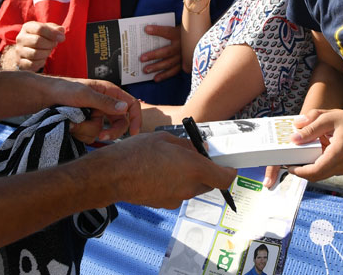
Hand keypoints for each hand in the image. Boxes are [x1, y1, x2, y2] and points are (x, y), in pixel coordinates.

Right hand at [12, 21, 64, 71]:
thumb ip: (56, 29)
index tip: (62, 38)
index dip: (53, 33)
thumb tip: (61, 31)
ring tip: (48, 51)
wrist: (27, 50)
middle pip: (37, 41)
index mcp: (27, 27)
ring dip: (46, 53)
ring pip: (35, 53)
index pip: (40, 28)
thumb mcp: (48, 30)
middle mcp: (20, 38)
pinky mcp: (20, 62)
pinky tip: (42, 58)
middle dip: (50, 44)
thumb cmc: (41, 37)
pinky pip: (32, 64)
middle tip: (54, 44)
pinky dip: (41, 62)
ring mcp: (19, 51)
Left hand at [59, 77, 141, 141]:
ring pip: (103, 130)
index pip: (131, 104)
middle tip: (101, 137)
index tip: (135, 133)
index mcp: (109, 91)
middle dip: (111, 131)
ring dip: (89, 130)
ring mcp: (95, 114)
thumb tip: (125, 109)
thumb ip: (104, 102)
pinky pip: (91, 134)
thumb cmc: (63, 90)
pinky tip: (72, 126)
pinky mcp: (86, 123)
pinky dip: (81, 132)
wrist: (43, 98)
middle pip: (120, 122)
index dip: (136, 118)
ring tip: (75, 123)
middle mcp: (104, 103)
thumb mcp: (85, 95)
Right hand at [92, 133, 237, 209]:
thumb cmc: (137, 152)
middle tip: (194, 156)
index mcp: (193, 168)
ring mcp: (176, 199)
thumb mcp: (165, 139)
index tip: (228, 165)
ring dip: (188, 176)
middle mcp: (188, 187)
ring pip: (192, 187)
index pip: (224, 178)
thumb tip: (199, 149)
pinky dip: (174, 183)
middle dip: (206, 171)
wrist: (112, 175)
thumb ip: (187, 145)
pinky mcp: (164, 204)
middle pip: (209, 183)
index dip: (229, 172)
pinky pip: (177, 192)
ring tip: (169, 161)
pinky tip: (158, 172)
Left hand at [140, 24, 181, 80]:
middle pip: (166, 52)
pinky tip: (155, 78)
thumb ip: (165, 30)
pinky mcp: (183, 64)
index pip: (167, 32)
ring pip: (169, 63)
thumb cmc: (181, 33)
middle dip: (153, 55)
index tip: (146, 29)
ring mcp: (183, 56)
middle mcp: (181, 46)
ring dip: (157, 67)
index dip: (157, 30)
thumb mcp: (176, 28)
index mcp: (179, 35)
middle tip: (141, 59)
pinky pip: (174, 71)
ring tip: (146, 70)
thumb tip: (147, 30)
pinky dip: (164, 75)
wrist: (195, 39)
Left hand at [285, 109, 342, 182]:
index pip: (314, 171)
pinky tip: (312, 148)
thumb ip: (311, 128)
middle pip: (316, 175)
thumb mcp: (330, 118)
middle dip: (300, 169)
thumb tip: (293, 138)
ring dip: (308, 165)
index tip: (287, 164)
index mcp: (338, 154)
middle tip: (288, 159)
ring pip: (321, 173)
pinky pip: (327, 168)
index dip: (299, 171)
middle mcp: (342, 166)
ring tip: (297, 151)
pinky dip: (317, 161)